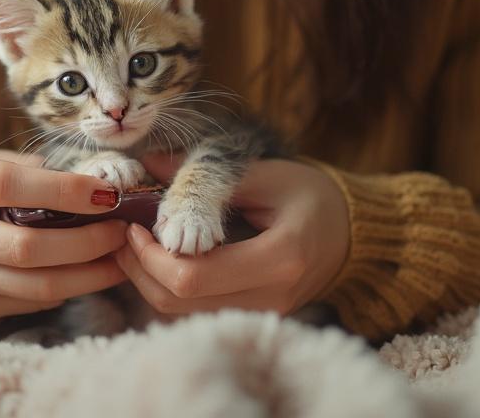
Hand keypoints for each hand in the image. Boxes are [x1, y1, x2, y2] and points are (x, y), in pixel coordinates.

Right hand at [0, 149, 128, 319]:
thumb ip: (33, 168)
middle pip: (24, 247)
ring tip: (120, 258)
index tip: (107, 194)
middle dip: (85, 242)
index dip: (62, 191)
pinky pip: (30, 302)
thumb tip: (96, 186)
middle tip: (122, 232)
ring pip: (34, 286)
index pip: (7, 185)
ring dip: (88, 275)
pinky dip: (68, 289)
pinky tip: (90, 273)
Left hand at [114, 155, 349, 316]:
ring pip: (182, 314)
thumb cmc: (313, 198)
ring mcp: (262, 314)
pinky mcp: (253, 316)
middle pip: (180, 303)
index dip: (151, 255)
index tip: (135, 224)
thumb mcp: (269, 175)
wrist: (353, 235)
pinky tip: (164, 259)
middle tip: (126, 234)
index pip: (193, 277)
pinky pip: (197, 312)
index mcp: (278, 260)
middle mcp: (269, 298)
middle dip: (142, 270)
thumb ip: (210, 175)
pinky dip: (171, 289)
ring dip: (150, 281)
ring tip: (138, 244)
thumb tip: (150, 163)